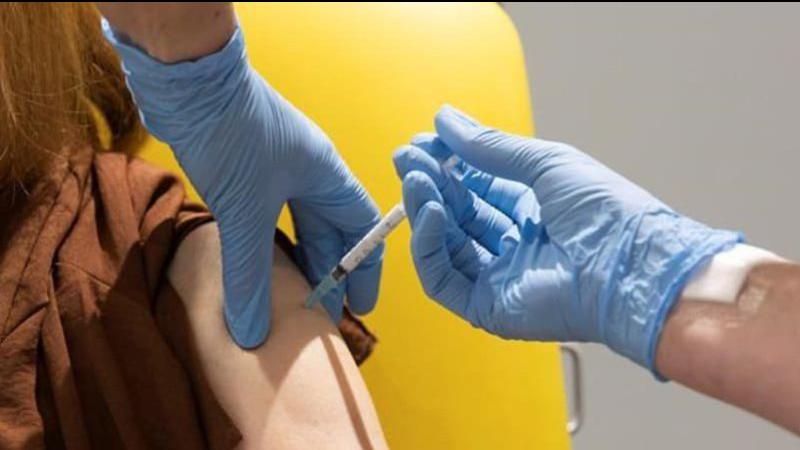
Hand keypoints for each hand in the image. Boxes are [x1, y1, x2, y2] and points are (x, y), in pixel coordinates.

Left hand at [104, 22, 381, 347]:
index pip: (361, 228)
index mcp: (326, 175)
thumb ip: (250, 276)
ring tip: (290, 298)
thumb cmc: (231, 134)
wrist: (187, 79)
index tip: (359, 306)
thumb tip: (251, 334)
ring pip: (296, 223)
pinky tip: (254, 264)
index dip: (364, 268)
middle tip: (320, 313)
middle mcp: (308, 171)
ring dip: (296, 260)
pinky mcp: (245, 166)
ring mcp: (276, 167)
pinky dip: (265, 244)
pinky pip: (266, 216)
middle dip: (327, 272)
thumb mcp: (245, 211)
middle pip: (330, 230)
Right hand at [394, 105, 739, 369]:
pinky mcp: (489, 308)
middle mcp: (516, 244)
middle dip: (431, 183)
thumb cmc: (606, 212)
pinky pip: (443, 279)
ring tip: (415, 178)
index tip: (422, 142)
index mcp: (536, 210)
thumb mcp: (545, 164)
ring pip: (446, 244)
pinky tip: (429, 212)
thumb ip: (490, 148)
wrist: (632, 267)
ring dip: (425, 209)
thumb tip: (444, 120)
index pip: (479, 186)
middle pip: (459, 213)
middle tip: (406, 158)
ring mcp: (500, 277)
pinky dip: (428, 245)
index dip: (449, 164)